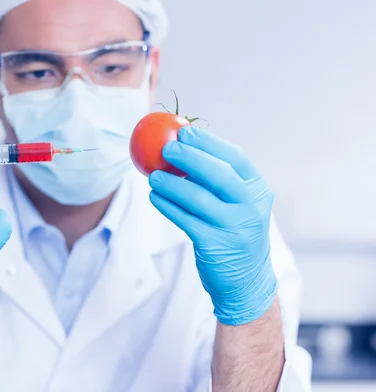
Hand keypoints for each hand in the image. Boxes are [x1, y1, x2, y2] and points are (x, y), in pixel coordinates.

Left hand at [149, 126, 276, 325]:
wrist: (245, 279)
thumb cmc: (233, 229)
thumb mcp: (237, 203)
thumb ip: (217, 178)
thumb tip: (181, 144)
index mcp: (258, 190)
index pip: (236, 158)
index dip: (209, 142)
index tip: (185, 131)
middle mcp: (251, 207)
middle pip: (219, 175)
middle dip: (190, 158)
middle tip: (165, 148)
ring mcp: (235, 228)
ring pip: (198, 199)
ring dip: (172, 184)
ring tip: (152, 176)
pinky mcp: (216, 246)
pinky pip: (186, 221)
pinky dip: (168, 207)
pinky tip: (154, 197)